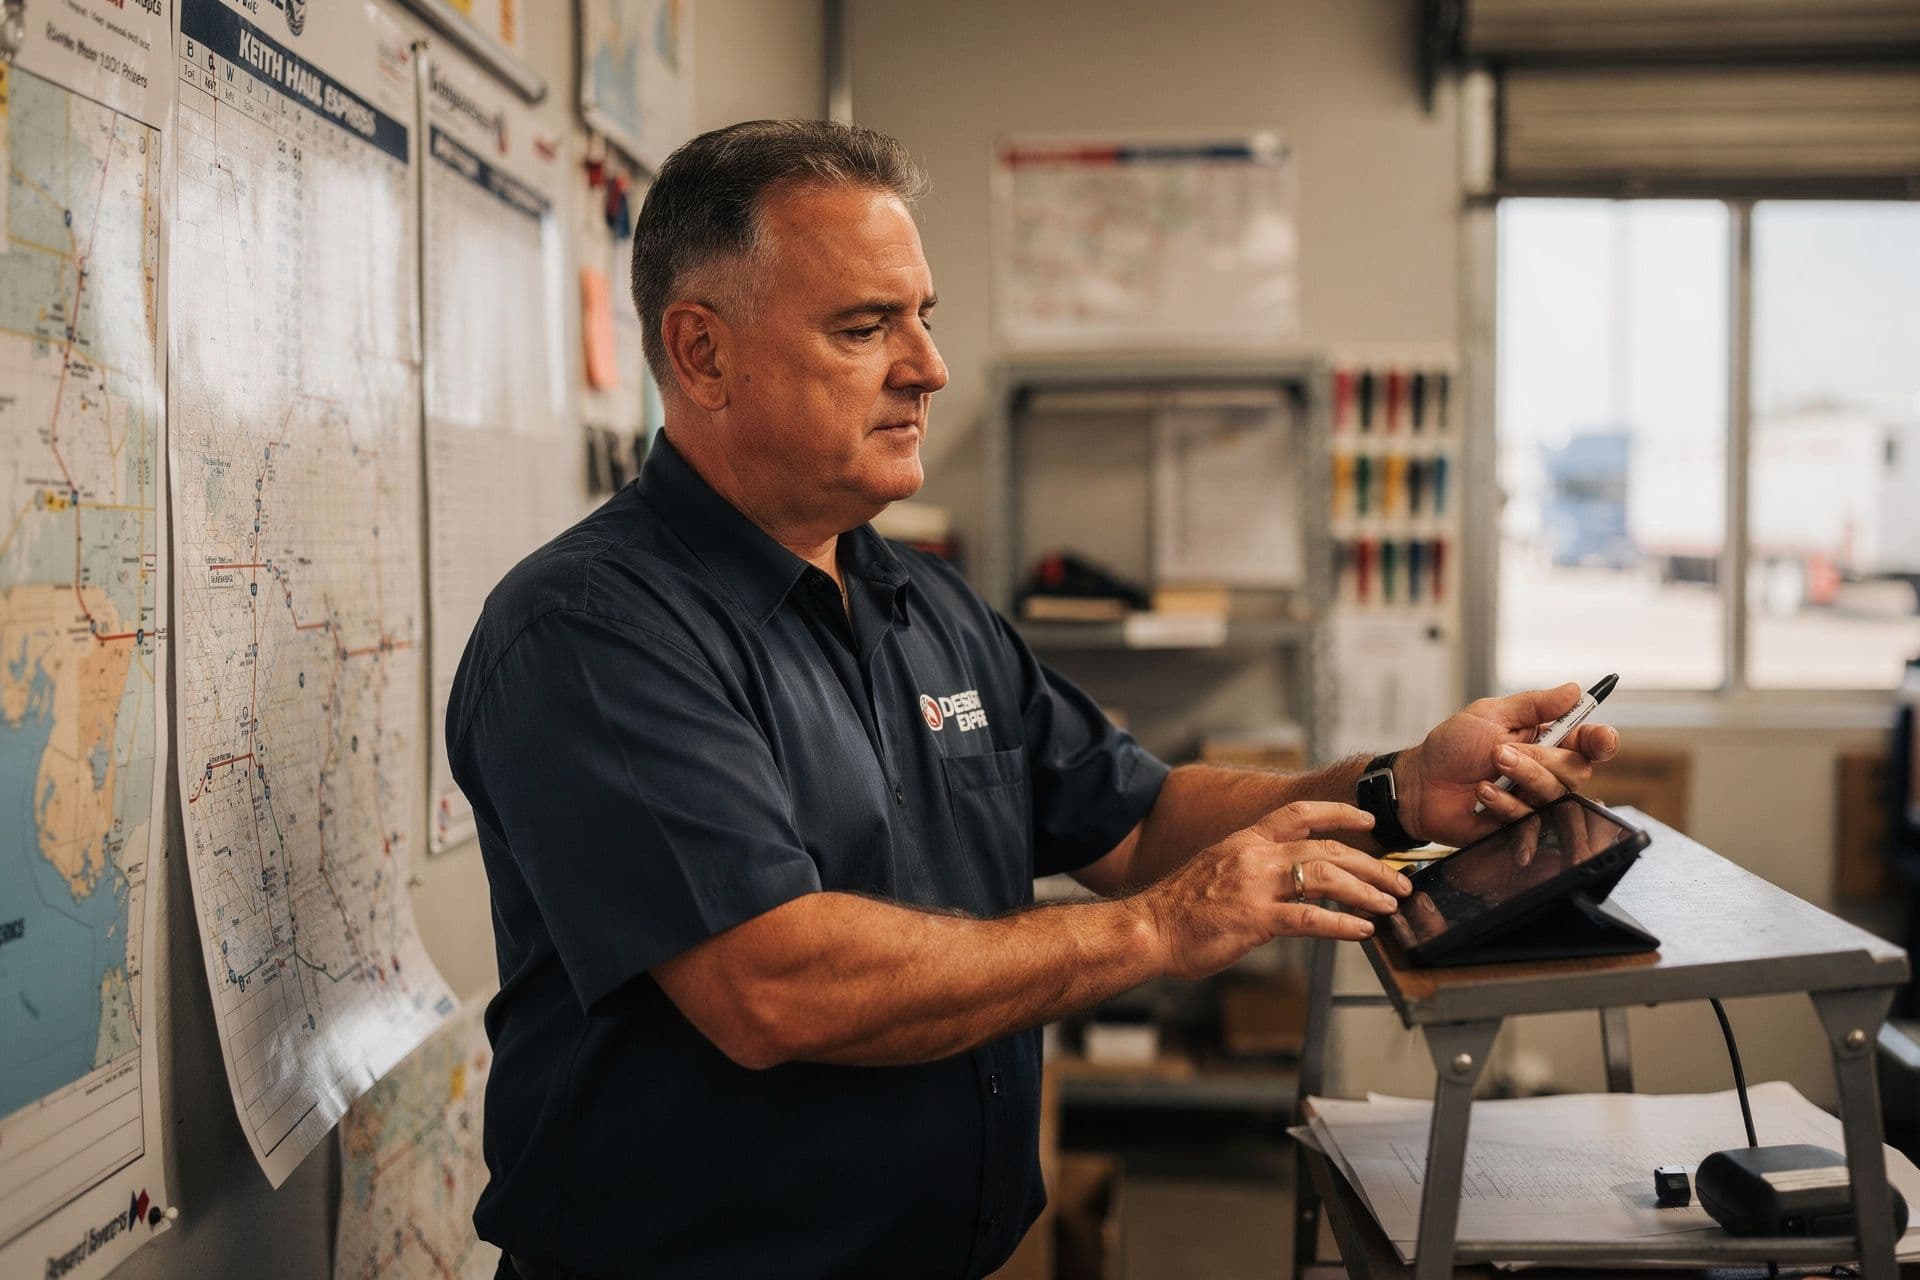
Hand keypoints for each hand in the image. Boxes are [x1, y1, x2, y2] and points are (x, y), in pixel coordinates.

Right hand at [1134, 802, 1412, 980]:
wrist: (1149, 928)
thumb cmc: (1181, 908)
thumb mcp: (1218, 869)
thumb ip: (1254, 867)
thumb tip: (1287, 877)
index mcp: (1246, 840)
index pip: (1300, 813)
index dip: (1339, 813)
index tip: (1368, 820)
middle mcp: (1255, 856)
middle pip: (1327, 848)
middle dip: (1369, 863)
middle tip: (1397, 878)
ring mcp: (1256, 886)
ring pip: (1326, 878)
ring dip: (1365, 891)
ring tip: (1388, 904)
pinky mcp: (1255, 919)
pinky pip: (1310, 918)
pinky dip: (1342, 924)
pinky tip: (1362, 931)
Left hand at [1394, 684, 1620, 848]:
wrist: (1418, 783)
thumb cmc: (1451, 747)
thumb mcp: (1490, 715)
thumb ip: (1534, 704)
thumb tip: (1574, 690)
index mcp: (1545, 741)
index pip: (1589, 744)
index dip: (1601, 741)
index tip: (1600, 739)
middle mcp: (1545, 771)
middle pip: (1577, 771)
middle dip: (1541, 760)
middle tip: (1501, 752)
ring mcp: (1532, 801)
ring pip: (1555, 795)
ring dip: (1521, 778)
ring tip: (1489, 769)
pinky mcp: (1518, 827)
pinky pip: (1530, 820)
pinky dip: (1506, 804)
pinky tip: (1483, 794)